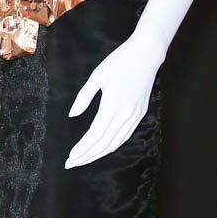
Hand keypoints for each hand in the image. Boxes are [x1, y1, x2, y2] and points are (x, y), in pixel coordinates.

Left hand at [66, 36, 163, 167]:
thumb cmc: (119, 62)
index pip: (95, 134)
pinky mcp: (141, 113)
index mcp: (112, 104)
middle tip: (71, 164)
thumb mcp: (96, 76)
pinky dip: (113, 145)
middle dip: (87, 155)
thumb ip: (84, 98)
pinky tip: (103, 149)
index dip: (82, 148)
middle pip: (104, 143)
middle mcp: (125, 113)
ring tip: (84, 160)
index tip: (69, 157)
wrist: (147, 54)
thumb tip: (73, 115)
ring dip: (99, 153)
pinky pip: (125, 135)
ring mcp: (135, 115)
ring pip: (116, 142)